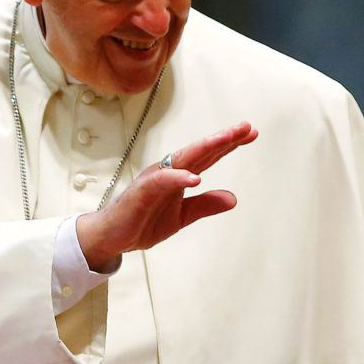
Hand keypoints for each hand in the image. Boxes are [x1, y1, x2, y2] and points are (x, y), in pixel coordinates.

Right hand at [76, 121, 257, 270]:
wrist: (112, 236)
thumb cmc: (142, 220)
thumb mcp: (183, 215)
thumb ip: (206, 204)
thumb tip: (233, 198)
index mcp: (180, 175)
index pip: (209, 155)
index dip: (229, 144)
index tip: (250, 133)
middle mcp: (170, 171)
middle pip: (201, 150)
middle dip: (224, 138)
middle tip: (245, 127)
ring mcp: (156, 179)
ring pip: (184, 158)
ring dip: (206, 147)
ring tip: (226, 139)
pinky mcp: (143, 191)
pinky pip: (162, 181)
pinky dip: (178, 178)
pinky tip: (195, 177)